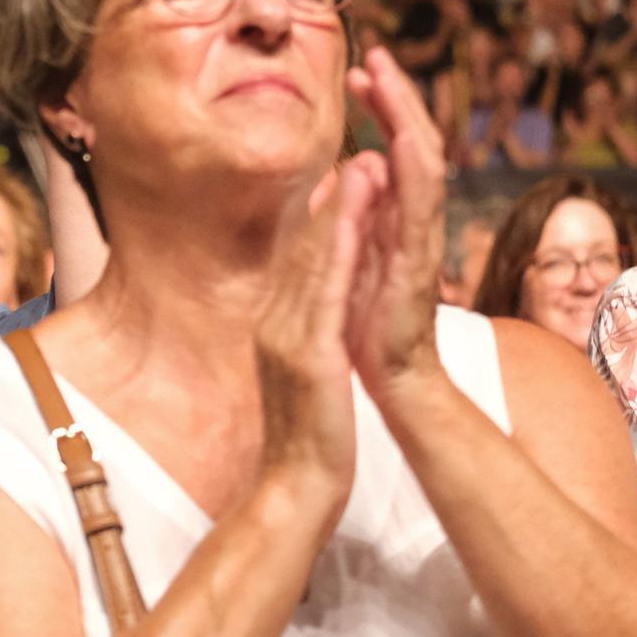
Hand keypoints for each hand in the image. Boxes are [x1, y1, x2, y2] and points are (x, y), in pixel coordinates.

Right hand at [253, 161, 374, 523]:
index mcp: (275, 322)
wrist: (296, 486)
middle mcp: (274, 319)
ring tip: (361, 164)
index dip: (320, 212)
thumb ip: (304, 330)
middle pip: (301, 247)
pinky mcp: (308, 356)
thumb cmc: (308, 433)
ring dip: (337, 209)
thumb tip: (314, 298)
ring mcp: (287, 335)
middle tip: (353, 149)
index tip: (341, 171)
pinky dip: (336, 252)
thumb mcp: (304, 370)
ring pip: (312, 260)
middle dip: (330, 196)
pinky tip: (352, 222)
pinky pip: (324, 295)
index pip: (296, 257)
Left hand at [342, 49, 449, 402]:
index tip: (357, 69)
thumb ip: (349, 217)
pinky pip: (419, 210)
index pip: (391, 146)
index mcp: (395, 215)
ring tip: (386, 78)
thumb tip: (341, 174)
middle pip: (412, 142)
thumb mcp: (350, 258)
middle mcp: (414, 219)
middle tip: (374, 55)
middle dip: (395, 96)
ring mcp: (421, 239)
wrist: (393, 380)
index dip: (380, 107)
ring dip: (404, 117)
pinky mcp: (418, 264)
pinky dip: (410, 172)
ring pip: (422, 163)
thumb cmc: (367, 323)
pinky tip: (398, 142)